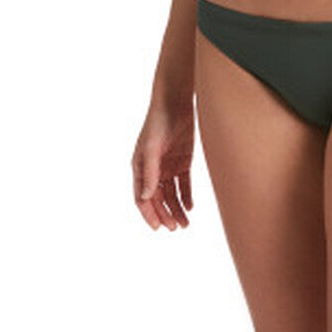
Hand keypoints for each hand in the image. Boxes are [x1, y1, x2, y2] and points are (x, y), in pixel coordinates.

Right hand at [131, 101, 194, 229]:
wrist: (176, 103)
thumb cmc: (159, 123)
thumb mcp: (152, 148)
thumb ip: (149, 173)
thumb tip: (146, 197)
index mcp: (139, 167)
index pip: (142, 197)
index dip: (149, 213)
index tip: (158, 227)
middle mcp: (153, 169)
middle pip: (158, 199)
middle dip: (165, 214)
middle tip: (175, 228)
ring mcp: (168, 165)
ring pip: (172, 194)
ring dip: (177, 209)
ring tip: (185, 224)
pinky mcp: (183, 161)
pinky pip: (184, 183)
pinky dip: (186, 196)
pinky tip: (191, 207)